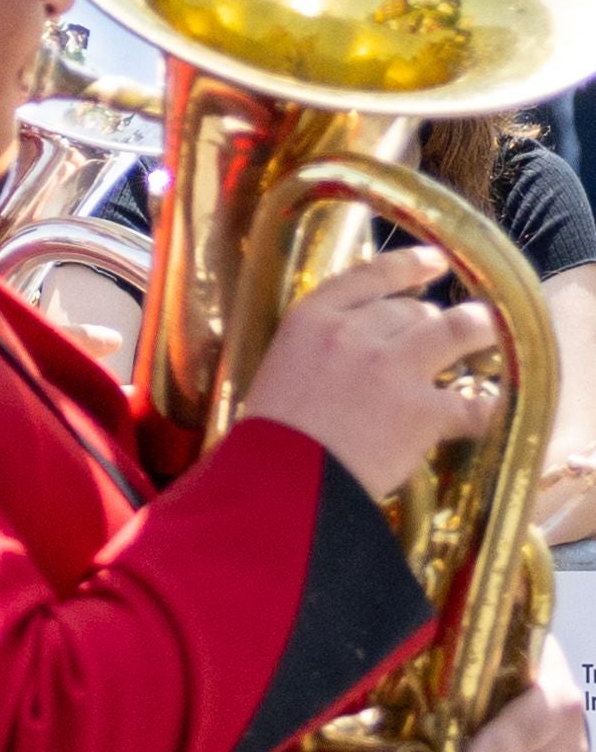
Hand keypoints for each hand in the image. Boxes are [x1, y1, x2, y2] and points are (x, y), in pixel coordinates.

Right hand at [248, 245, 504, 497]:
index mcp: (310, 321)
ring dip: (476, 333)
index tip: (437, 262)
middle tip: (436, 342)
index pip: (369, 275)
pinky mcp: (421, 410)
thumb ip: (318, 352)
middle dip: (427, 324)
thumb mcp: (278, 374)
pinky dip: (483, 410)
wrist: (275, 489)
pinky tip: (486, 413)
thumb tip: (364, 348)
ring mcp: (391, 368)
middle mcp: (353, 333)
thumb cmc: (264, 442)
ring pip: (457, 330)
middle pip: (412, 310)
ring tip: (488, 339)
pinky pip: (471, 404)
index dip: (409, 265)